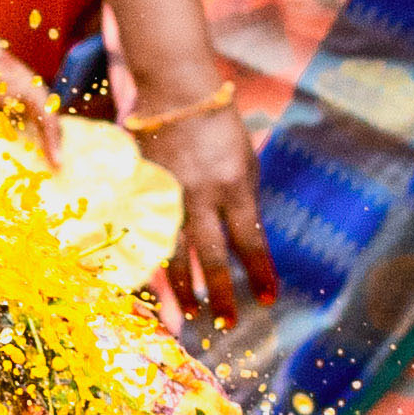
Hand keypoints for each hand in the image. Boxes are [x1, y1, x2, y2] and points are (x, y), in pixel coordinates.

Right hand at [136, 84, 275, 322]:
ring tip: (190, 314)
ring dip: (184, 288)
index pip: (251, 240)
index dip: (262, 273)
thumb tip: (246, 240)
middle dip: (223, 294)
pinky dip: (153, 263)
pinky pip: (148, 236)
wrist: (176, 89)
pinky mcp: (144, 190)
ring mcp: (169, 194)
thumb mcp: (246, 159)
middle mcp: (202, 194)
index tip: (269, 300)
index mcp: (235, 184)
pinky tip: (156, 283)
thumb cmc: (218, 125)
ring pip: (176, 253)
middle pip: (214, 256)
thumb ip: (245, 200)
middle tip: (229, 324)